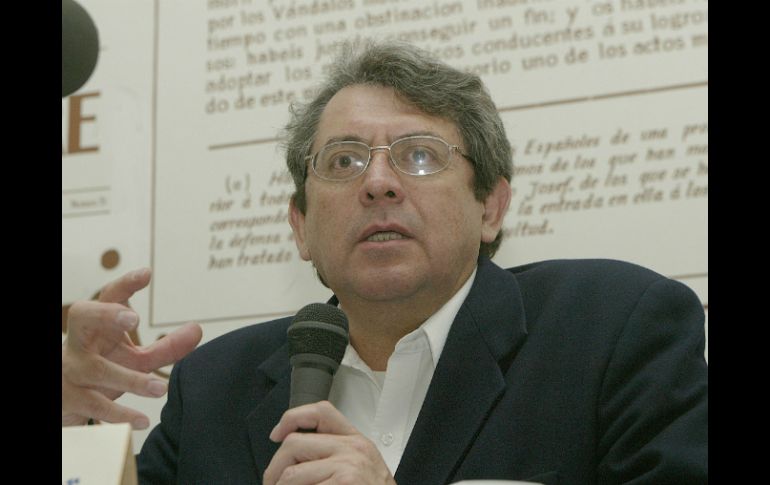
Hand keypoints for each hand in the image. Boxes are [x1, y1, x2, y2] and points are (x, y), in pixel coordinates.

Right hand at [62, 268, 201, 428]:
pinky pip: (94, 405)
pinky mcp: (69, 398)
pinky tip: (142, 421)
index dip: (126, 284)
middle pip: (84, 316)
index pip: (108, 296)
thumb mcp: (136, 359)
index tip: (146, 273)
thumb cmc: (104, 370)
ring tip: (161, 388)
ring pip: (96, 369)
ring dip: (131, 379)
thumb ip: (167, 347)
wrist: (67, 402)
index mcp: (97, 324)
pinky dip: (120, 414)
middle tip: (134, 318)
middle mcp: (80, 341)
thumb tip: (197, 329)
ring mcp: (71, 369)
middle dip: (107, 314)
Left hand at [264, 400, 396, 484]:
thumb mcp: (362, 465)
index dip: (292, 418)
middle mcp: (352, 449)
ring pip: (291, 474)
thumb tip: (294, 452)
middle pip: (295, 443)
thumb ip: (335, 452)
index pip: (321, 412)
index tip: (277, 433)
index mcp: (356, 441)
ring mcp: (347, 467)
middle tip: (273, 483)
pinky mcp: (343, 483)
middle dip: (275, 468)